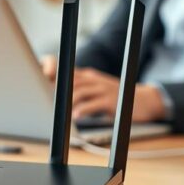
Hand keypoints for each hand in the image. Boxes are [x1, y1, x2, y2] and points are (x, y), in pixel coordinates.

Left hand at [40, 56, 166, 122]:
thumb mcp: (96, 89)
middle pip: (70, 79)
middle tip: (43, 97)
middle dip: (54, 87)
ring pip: (80, 91)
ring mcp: (103, 89)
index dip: (51, 68)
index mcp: (88, 76)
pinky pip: (94, 104)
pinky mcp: (111, 100)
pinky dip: (83, 110)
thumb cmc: (115, 97)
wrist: (144, 100)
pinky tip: (75, 116)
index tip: (39, 76)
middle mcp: (94, 80)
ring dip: (67, 101)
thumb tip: (56, 97)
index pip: (66, 68)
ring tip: (57, 110)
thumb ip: (79, 90)